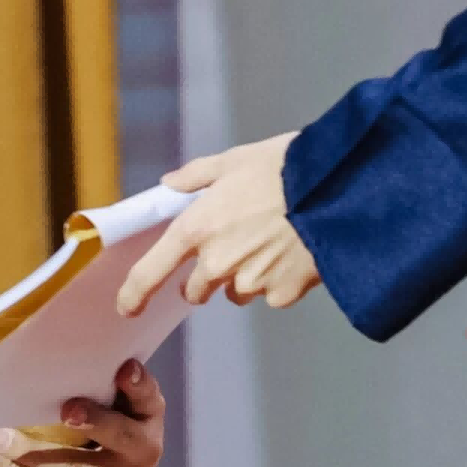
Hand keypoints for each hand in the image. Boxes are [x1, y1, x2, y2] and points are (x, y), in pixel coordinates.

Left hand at [0, 357, 165, 466]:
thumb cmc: (106, 447)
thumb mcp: (116, 419)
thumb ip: (99, 394)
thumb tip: (44, 359)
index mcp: (147, 419)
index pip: (149, 398)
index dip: (138, 385)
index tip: (124, 370)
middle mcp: (140, 453)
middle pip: (118, 436)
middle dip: (93, 421)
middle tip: (66, 409)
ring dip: (28, 452)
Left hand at [113, 134, 323, 316]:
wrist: (338, 189)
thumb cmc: (284, 168)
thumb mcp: (234, 160)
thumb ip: (196, 176)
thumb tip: (170, 184)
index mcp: (197, 229)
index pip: (151, 273)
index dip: (134, 294)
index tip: (128, 306)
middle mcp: (218, 262)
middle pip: (196, 290)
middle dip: (205, 277)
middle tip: (230, 247)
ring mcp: (251, 283)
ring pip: (236, 292)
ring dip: (243, 277)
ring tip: (271, 242)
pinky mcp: (283, 294)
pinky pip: (271, 293)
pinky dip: (278, 279)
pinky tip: (294, 252)